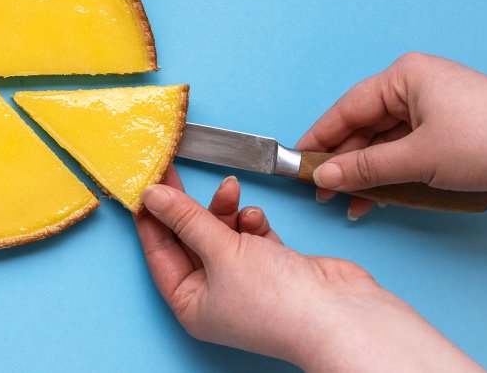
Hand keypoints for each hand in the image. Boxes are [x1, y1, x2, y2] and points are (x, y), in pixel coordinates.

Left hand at [134, 168, 479, 370]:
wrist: (341, 314)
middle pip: (190, 240)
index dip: (151, 219)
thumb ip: (186, 218)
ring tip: (230, 190)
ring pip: (221, 234)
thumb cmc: (279, 300)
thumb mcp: (220, 250)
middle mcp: (215, 296)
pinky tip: (256, 217)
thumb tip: (152, 196)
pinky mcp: (273, 266)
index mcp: (191, 304)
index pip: (159, 253)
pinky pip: (249, 236)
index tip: (145, 186)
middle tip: (176, 172)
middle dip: (190, 209)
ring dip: (225, 210)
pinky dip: (251, 223)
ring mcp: (244, 281)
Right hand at [295, 52, 486, 218]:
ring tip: (350, 202)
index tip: (299, 162)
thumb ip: (366, 169)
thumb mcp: (418, 158)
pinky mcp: (449, 131)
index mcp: (404, 78)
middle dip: (345, 163)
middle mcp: (415, 88)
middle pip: (364, 127)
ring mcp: (434, 109)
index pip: (346, 109)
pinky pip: (407, 151)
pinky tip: (379, 198)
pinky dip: (392, 174)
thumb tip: (327, 176)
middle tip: (324, 191)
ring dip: (367, 174)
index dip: (320, 138)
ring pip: (384, 143)